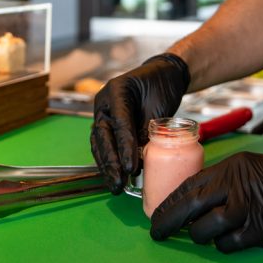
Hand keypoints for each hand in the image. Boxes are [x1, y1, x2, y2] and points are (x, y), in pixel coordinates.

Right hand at [91, 53, 189, 193]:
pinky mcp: (108, 125)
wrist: (162, 76)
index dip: (124, 146)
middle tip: (119, 182)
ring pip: (100, 143)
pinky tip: (114, 176)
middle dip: (111, 162)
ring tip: (116, 185)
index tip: (131, 167)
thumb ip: (149, 129)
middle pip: (103, 136)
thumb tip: (143, 157)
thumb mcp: (159, 105)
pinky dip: (108, 161)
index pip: (120, 122)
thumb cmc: (162, 86)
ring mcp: (104, 114)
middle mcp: (105, 103)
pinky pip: (104, 145)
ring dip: (107, 166)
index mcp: (117, 91)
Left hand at [150, 152, 262, 252]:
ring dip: (198, 235)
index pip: (189, 183)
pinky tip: (229, 239)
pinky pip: (228, 243)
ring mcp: (247, 207)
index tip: (157, 212)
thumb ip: (226, 181)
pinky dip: (224, 244)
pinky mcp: (260, 229)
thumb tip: (196, 199)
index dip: (169, 201)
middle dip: (169, 221)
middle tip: (158, 232)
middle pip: (190, 204)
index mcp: (232, 167)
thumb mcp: (252, 168)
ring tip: (200, 235)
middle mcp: (236, 184)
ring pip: (205, 227)